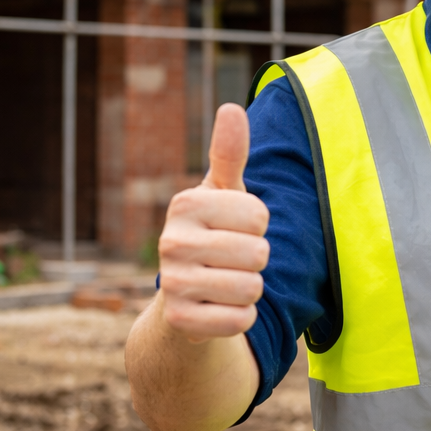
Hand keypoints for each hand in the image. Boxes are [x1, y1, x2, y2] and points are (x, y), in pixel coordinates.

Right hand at [157, 103, 269, 340]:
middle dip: (256, 261)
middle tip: (231, 261)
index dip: (258, 225)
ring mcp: (172, 284)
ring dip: (250, 290)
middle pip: (258, 253)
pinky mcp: (180, 322)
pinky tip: (218, 309)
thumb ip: (230, 154)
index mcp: (185, 205)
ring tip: (226, 283)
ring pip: (252, 289)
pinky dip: (240, 318)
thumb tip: (232, 108)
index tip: (235, 228)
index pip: (259, 215)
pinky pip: (240, 320)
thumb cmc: (214, 234)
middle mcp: (171, 242)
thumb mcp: (223, 194)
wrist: (186, 296)